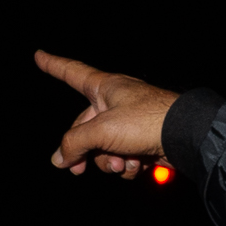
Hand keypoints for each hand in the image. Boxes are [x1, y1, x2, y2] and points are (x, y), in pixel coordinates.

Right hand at [36, 50, 179, 179]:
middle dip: (82, 150)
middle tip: (77, 170)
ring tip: (121, 163)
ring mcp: (129, 122)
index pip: (72, 72)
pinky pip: (123, 156)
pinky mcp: (142, 140)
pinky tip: (136, 166)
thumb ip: (74, 143)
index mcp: (105, 87)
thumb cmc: (146, 121)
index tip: (39, 55)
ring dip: (108, 161)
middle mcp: (116, 102)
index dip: (54, 65)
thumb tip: (59, 158)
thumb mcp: (102, 131)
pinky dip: (127, 165)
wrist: (185, 135)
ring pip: (103, 146)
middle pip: (84, 127)